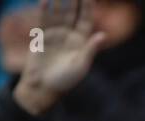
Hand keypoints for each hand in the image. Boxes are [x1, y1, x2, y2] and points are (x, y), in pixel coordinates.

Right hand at [13, 0, 106, 115]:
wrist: (43, 87)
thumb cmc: (65, 80)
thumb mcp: (80, 66)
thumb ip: (90, 49)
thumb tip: (102, 35)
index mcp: (82, 42)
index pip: (86, 20)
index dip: (88, 7)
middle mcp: (69, 35)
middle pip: (72, 13)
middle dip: (73, 0)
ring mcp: (55, 34)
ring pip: (58, 13)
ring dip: (59, 1)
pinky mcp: (42, 36)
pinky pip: (43, 19)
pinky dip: (44, 10)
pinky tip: (46, 0)